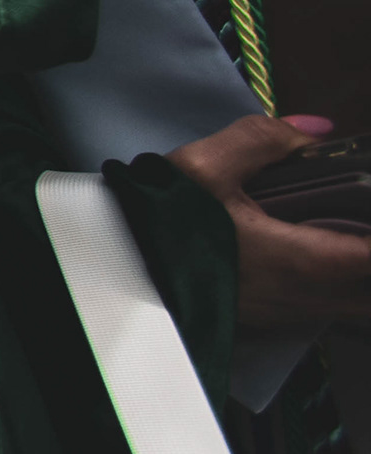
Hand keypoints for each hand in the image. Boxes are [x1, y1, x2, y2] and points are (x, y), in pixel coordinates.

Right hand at [171, 115, 370, 336]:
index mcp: (299, 260)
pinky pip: (324, 311)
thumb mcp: (203, 166)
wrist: (108, 268)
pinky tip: (323, 266)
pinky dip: (340, 291)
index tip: (368, 201)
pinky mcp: (262, 322)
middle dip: (369, 259)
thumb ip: (264, 140)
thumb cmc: (157, 222)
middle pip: (368, 292)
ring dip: (360, 281)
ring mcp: (282, 315)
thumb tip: (318, 131)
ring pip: (351, 306)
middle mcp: (300, 297)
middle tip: (360, 224)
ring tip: (350, 243)